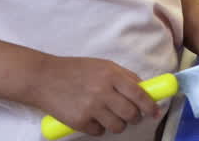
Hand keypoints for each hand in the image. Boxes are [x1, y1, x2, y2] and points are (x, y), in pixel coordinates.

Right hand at [33, 56, 162, 136]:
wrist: (43, 78)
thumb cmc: (75, 70)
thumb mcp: (102, 65)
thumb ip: (124, 76)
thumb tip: (144, 90)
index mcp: (111, 75)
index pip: (139, 94)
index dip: (150, 106)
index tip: (155, 112)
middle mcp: (103, 92)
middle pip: (131, 114)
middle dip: (135, 117)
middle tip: (131, 115)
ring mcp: (91, 108)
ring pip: (117, 126)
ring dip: (117, 124)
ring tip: (109, 115)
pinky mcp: (79, 122)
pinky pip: (99, 132)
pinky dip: (98, 127)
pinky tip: (91, 117)